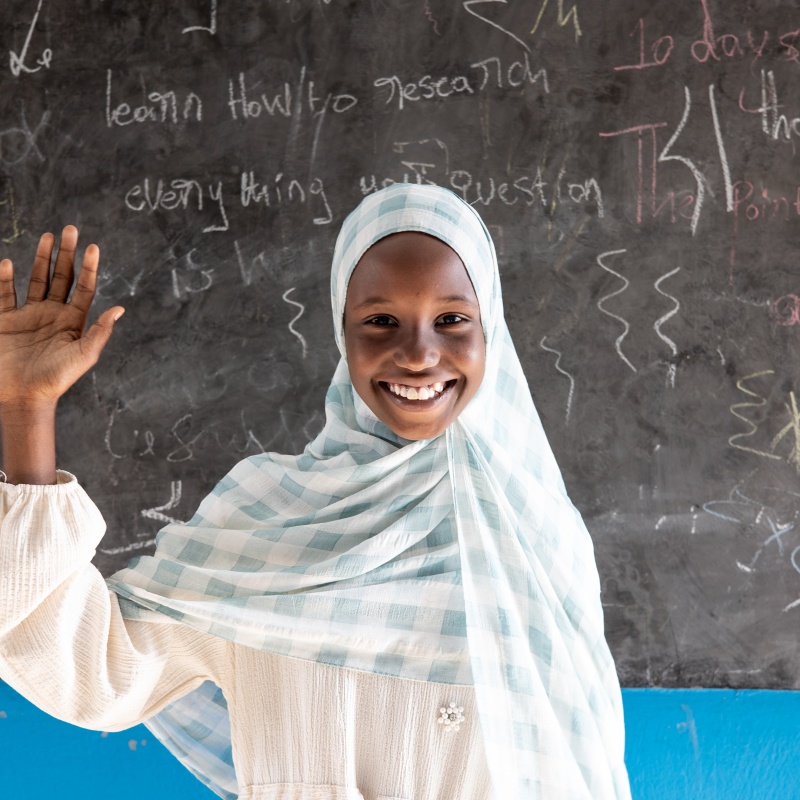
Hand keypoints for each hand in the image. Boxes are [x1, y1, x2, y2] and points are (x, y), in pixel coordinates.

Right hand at [0, 225, 123, 408]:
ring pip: (36, 280)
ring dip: (41, 258)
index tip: (93, 247)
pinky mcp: (5, 320)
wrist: (24, 397)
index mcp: (73, 321)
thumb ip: (101, 332)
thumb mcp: (84, 356)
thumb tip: (121, 309)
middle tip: (69, 229)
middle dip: (66, 254)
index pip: (84, 288)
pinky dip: (5, 279)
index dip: (89, 268)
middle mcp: (52, 314)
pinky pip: (4, 295)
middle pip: (61, 277)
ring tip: (48, 236)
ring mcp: (28, 315)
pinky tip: (8, 264)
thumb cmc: (57, 379)